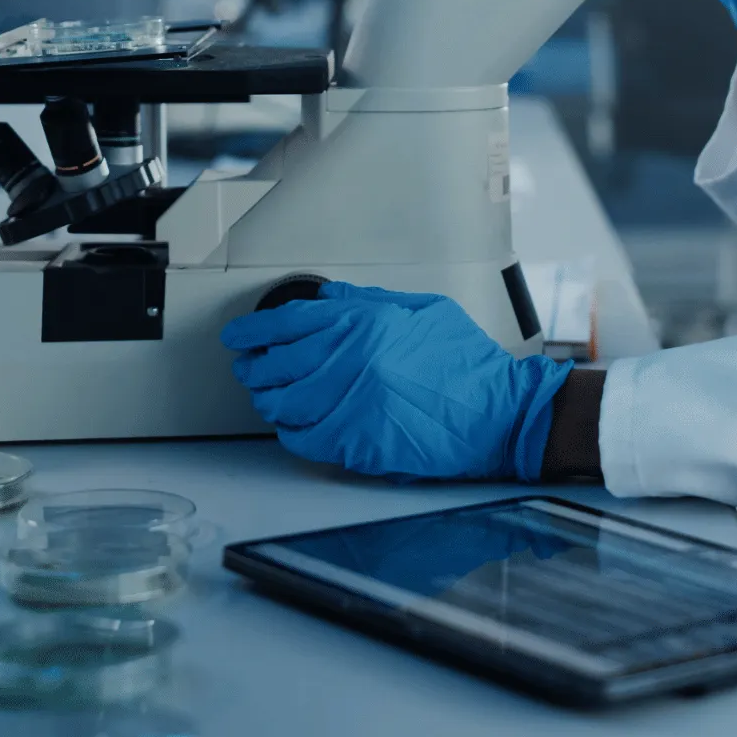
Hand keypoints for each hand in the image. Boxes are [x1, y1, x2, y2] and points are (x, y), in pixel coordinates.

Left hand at [222, 282, 572, 481]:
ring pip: (284, 403)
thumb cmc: (467, 364)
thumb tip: (328, 294)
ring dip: (269, 402)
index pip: (289, 323)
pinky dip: (290, 433)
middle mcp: (352, 359)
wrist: (497, 413)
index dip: (255, 331)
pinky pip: (303, 438)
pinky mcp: (357, 442)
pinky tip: (293, 427)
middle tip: (248, 369)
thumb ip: (371, 300)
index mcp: (366, 322)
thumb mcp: (425, 310)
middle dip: (255, 368)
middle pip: (277, 364)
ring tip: (268, 399)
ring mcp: (351, 403)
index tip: (239, 337)